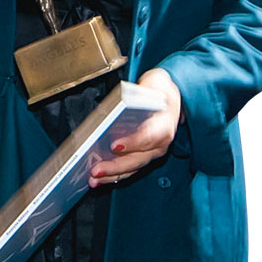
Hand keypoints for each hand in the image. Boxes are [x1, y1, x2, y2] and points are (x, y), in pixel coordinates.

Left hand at [89, 68, 181, 187]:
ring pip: (132, 168)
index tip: (114, 146)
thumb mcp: (154, 83)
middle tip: (96, 169)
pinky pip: (129, 170)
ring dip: (112, 175)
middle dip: (116, 166)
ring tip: (93, 179)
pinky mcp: (143, 158)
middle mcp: (161, 143)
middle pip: (138, 159)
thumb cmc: (158, 91)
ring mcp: (153, 153)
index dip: (133, 143)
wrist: (168, 99)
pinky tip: (98, 178)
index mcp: (164, 123)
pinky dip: (114, 176)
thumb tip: (122, 102)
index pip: (150, 136)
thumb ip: (140, 92)